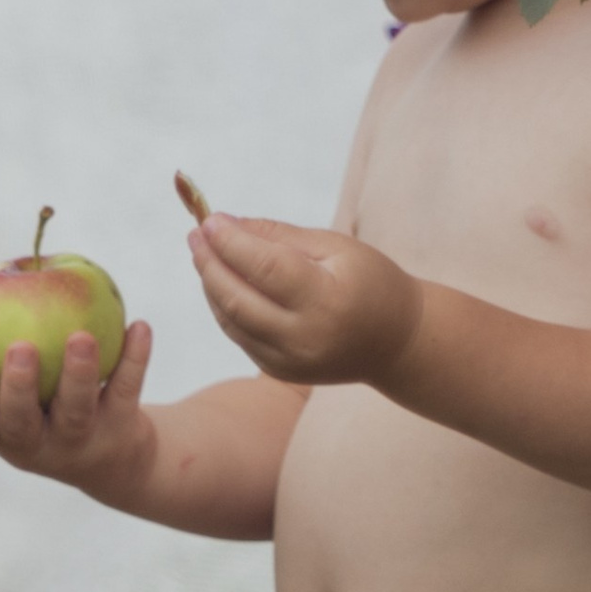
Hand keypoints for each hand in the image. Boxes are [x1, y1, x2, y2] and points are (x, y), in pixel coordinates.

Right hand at [0, 319, 156, 496]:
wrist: (113, 458)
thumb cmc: (53, 404)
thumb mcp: (27, 387)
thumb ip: (11, 338)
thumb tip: (11, 268)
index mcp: (3, 432)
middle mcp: (38, 445)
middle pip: (21, 422)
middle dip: (18, 386)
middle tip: (21, 347)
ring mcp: (80, 443)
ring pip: (77, 412)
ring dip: (77, 373)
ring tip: (81, 337)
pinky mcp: (121, 432)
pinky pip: (125, 392)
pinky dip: (134, 359)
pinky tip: (140, 327)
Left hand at [187, 215, 423, 387]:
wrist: (395, 342)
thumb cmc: (369, 282)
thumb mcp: (334, 247)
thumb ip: (278, 236)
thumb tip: (225, 223)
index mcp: (326, 300)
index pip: (264, 268)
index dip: (231, 243)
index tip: (209, 220)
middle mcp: (305, 338)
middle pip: (237, 298)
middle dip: (209, 263)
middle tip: (195, 234)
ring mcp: (289, 361)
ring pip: (231, 320)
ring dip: (211, 284)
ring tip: (204, 253)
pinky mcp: (280, 372)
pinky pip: (239, 336)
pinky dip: (224, 307)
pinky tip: (222, 282)